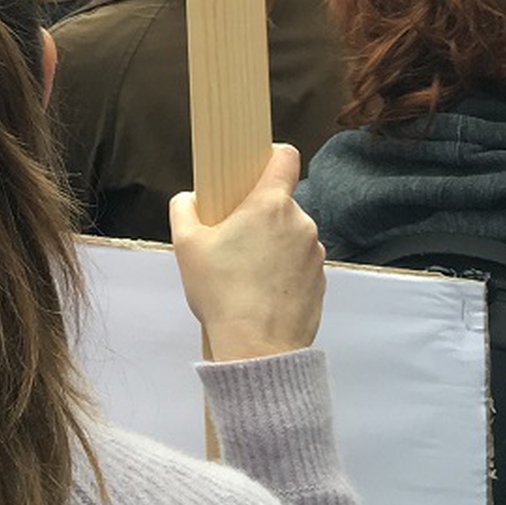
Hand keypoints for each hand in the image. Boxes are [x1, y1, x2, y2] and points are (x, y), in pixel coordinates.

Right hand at [169, 145, 325, 361]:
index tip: (256, 166)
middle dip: (261, 215)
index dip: (272, 155)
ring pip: (292, 235)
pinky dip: (285, 271)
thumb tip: (189, 199)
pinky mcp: (322, 283)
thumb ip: (184, 209)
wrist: (256, 349)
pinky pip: (301, 264)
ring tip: (247, 272)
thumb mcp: (186, 245)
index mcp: (270, 205)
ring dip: (274, 245)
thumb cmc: (222, 293)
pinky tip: (263, 292)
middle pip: (282, 203)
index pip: (286, 158)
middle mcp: (300, 223)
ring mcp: (314, 255)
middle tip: (235, 239)